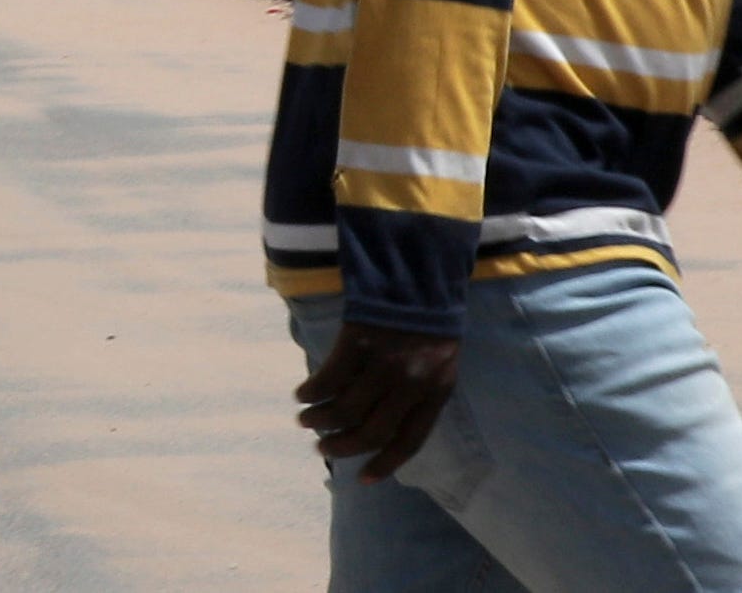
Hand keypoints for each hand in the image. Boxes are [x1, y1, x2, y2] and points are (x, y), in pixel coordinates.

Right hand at [295, 319, 460, 482]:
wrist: (421, 262)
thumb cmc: (431, 312)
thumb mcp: (439, 355)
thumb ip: (420, 389)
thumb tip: (384, 422)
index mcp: (436, 390)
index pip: (409, 441)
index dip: (384, 464)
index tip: (361, 479)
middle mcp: (411, 382)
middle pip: (371, 431)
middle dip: (343, 446)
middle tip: (323, 449)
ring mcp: (384, 361)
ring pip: (345, 409)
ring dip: (320, 420)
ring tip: (305, 421)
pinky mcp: (359, 339)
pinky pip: (329, 378)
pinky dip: (312, 391)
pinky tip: (302, 394)